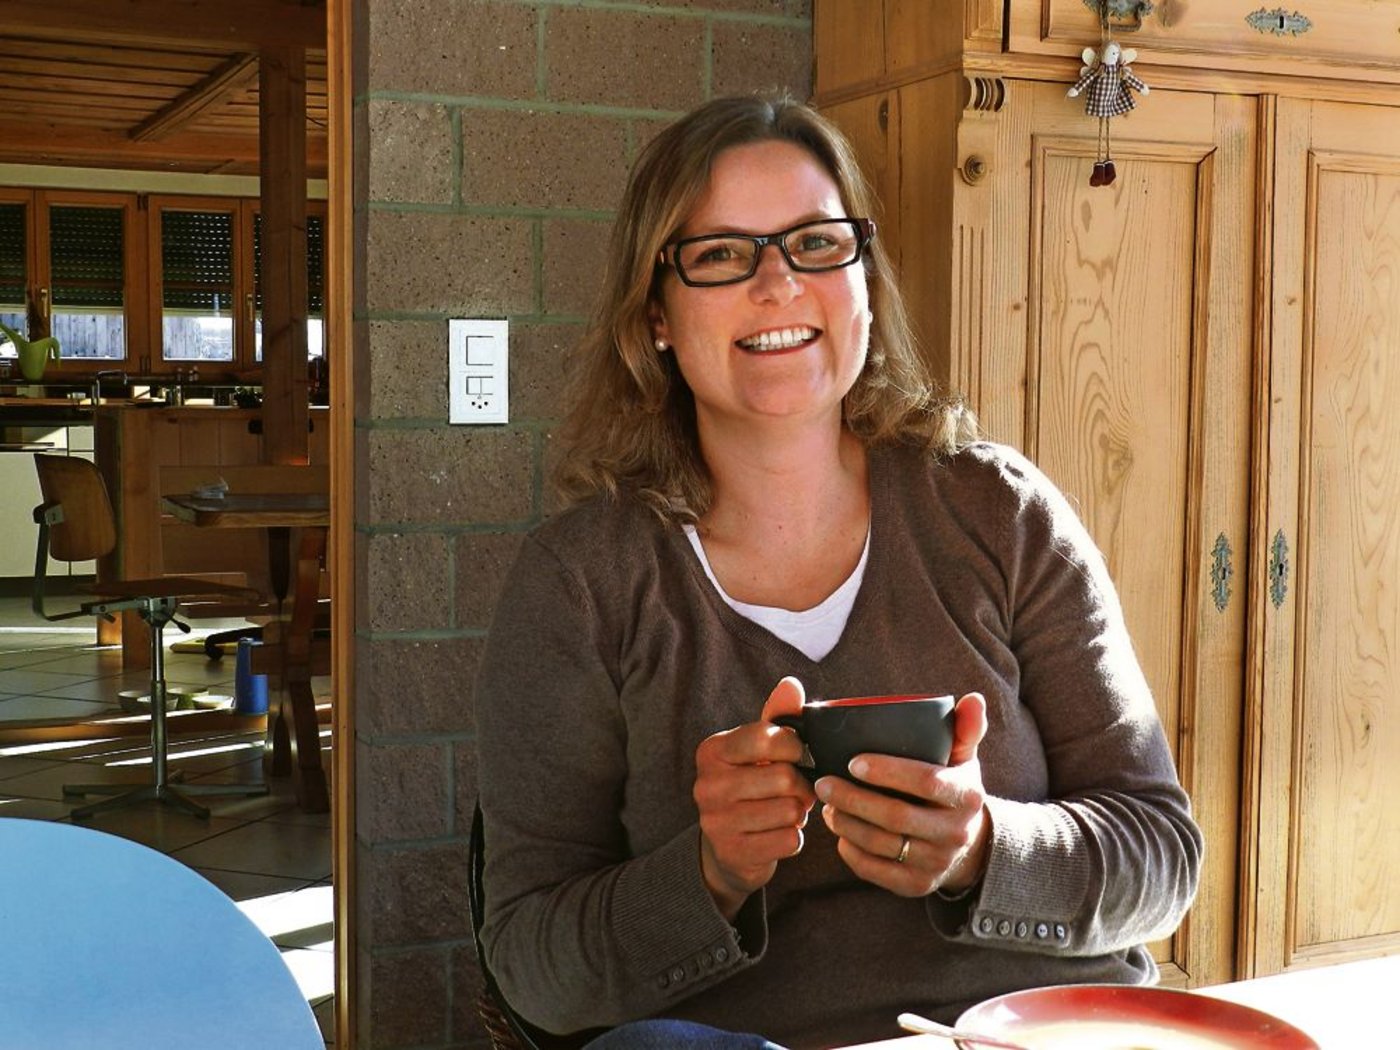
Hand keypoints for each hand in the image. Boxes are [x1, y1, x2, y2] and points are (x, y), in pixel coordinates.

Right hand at [693, 676, 816, 919]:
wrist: (728, 846)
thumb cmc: (749, 785)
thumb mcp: (757, 750)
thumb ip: (776, 718)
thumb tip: (791, 684)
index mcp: (712, 751)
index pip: (766, 738)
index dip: (795, 747)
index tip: (797, 755)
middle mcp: (707, 785)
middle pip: (783, 777)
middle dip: (801, 785)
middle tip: (797, 789)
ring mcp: (716, 822)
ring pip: (789, 810)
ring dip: (798, 813)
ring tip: (786, 810)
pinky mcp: (732, 853)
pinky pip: (788, 840)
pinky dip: (793, 838)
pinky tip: (779, 834)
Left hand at [815, 692, 990, 896]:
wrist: (968, 845)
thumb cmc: (954, 788)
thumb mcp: (964, 759)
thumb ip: (965, 729)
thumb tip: (973, 699)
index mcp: (967, 796)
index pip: (925, 780)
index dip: (888, 771)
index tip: (852, 760)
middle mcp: (956, 833)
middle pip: (896, 816)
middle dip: (853, 798)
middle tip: (822, 782)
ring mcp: (937, 863)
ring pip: (882, 845)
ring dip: (847, 824)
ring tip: (826, 805)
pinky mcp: (918, 885)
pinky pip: (877, 872)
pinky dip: (852, 853)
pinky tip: (838, 834)